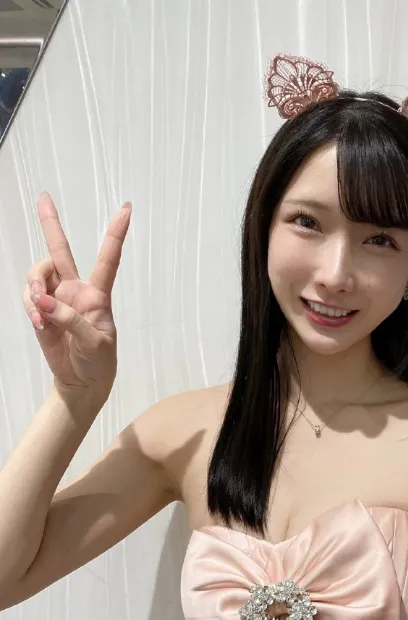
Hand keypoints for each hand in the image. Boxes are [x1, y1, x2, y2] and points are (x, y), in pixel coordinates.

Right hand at [22, 193, 131, 397]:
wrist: (81, 382)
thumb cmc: (99, 363)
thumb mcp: (95, 344)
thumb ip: (72, 320)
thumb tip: (45, 301)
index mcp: (98, 295)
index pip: (108, 259)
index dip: (116, 234)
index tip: (126, 209)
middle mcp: (76, 290)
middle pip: (61, 251)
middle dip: (51, 224)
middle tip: (43, 197)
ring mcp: (56, 299)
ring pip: (38, 273)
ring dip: (34, 286)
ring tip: (41, 311)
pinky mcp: (41, 311)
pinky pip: (29, 296)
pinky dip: (29, 305)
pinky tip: (39, 321)